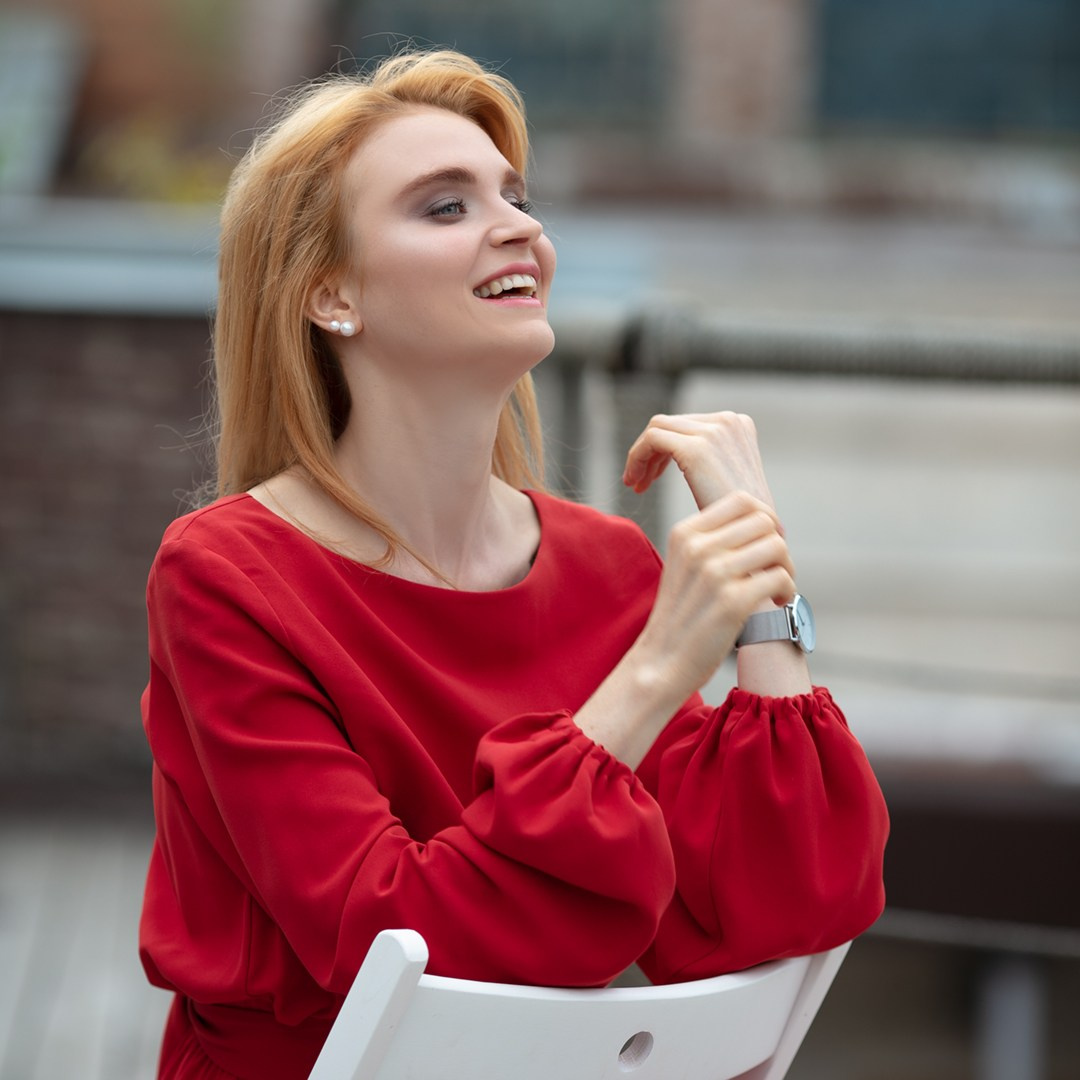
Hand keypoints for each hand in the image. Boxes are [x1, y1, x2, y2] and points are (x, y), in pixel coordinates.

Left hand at [622, 412, 775, 512]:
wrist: (757, 537)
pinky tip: (635, 484)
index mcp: (738, 424)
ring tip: (635, 484)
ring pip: (657, 428)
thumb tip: (692, 462)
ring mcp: (713, 431)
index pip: (687, 424)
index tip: (652, 477)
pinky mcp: (696, 447)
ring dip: (640, 456)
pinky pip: (652, 440)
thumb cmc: (742, 520)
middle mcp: (728, 420)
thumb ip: (713, 460)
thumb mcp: (731, 479)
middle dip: (650, 453)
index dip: (664, 450)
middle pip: (670, 424)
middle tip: (639, 483)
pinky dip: (636, 458)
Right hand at [632, 491, 796, 701]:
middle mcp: (698, 547)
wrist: (661, 663)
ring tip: (776, 588)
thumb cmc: (681, 617)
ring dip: (787, 567)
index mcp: (685, 534)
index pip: (741, 500)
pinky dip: (787, 590)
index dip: (765, 518)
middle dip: (778, 543)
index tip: (767, 542)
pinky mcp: (733, 602)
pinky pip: (780, 577)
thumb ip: (713, 541)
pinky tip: (776, 603)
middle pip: (764, 521)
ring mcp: (714, 573)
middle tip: (774, 569)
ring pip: (777, 546)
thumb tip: (765, 523)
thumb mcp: (685, 566)